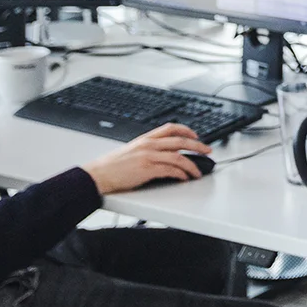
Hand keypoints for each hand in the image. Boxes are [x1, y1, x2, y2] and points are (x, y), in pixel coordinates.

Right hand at [80, 123, 213, 194]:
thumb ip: (147, 149)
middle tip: (208, 151)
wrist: (98, 175)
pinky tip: (184, 178)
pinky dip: (181, 174)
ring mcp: (148, 157)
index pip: (170, 128)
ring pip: (179, 157)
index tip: (196, 136)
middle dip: (198, 146)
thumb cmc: (112, 166)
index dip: (186, 130)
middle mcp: (149, 145)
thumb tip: (164, 154)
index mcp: (145, 138)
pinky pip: (171, 170)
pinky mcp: (147, 170)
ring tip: (198, 172)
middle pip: (180, 141)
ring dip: (192, 165)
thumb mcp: (131, 150)